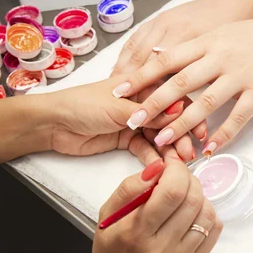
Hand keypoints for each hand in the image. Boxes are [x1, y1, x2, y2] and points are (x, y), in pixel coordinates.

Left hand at [49, 77, 183, 163]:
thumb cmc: (82, 103)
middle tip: (191, 152)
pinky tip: (160, 167)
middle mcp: (142, 103)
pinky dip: (154, 158)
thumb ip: (149, 112)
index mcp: (142, 85)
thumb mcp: (118, 106)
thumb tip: (180, 111)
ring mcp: (136, 122)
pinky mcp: (127, 140)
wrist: (54, 124)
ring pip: (160, 136)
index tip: (199, 129)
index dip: (189, 113)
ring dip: (170, 150)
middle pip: (170, 119)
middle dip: (182, 136)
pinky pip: (146, 149)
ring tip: (179, 163)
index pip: (173, 97)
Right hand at [84, 157, 221, 252]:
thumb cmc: (111, 252)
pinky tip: (192, 214)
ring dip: (199, 196)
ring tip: (184, 196)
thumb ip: (130, 187)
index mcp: (136, 232)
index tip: (172, 165)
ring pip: (206, 213)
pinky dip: (207, 214)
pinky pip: (213, 230)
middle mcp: (160, 248)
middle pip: (192, 200)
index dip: (177, 171)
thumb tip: (158, 168)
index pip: (171, 192)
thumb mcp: (108, 216)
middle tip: (179, 178)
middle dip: (189, 180)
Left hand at [111, 0, 251, 159]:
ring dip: (182, 124)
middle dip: (153, 104)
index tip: (118, 90)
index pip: (166, 59)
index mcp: (206, 42)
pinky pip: (238, 117)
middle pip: (180, 82)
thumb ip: (192, 48)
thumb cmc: (252, 37)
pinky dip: (223, 134)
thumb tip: (158, 56)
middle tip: (131, 122)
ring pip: (206, 102)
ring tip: (162, 141)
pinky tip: (208, 148)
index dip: (141, 75)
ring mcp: (240, 75)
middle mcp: (219, 57)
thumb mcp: (218, 34)